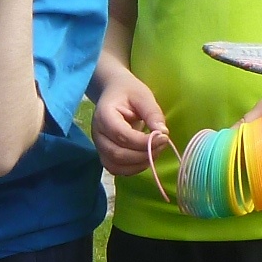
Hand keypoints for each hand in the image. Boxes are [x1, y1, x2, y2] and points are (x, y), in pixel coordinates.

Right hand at [89, 62, 169, 178]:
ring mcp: (99, 146)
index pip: (121, 135)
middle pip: (117, 154)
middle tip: (162, 145)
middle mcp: (97, 133)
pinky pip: (116, 169)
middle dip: (143, 154)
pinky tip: (146, 158)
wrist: (114, 92)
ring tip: (156, 151)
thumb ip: (152, 114)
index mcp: (104, 115)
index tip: (164, 137)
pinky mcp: (104, 154)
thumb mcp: (143, 96)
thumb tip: (163, 133)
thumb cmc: (128, 92)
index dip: (143, 141)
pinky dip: (133, 169)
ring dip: (139, 164)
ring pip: (116, 165)